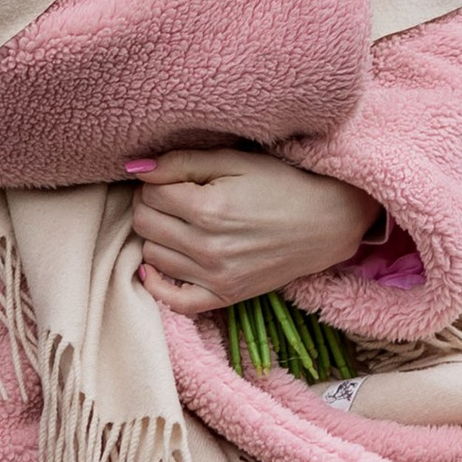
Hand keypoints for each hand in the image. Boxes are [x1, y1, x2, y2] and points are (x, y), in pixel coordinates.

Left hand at [127, 147, 378, 314]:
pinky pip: (175, 301)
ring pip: (151, 257)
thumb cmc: (282, 184)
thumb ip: (181, 161)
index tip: (171, 179)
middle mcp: (208, 247)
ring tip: (177, 224)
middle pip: (144, 225)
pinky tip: (158, 267)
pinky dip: (158, 285)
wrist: (326, 221)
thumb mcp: (234, 160)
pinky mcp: (225, 296)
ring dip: (155, 237)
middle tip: (172, 198)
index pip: (148, 195)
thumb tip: (134, 169)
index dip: (154, 182)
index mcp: (208, 209)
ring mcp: (216, 277)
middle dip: (150, 206)